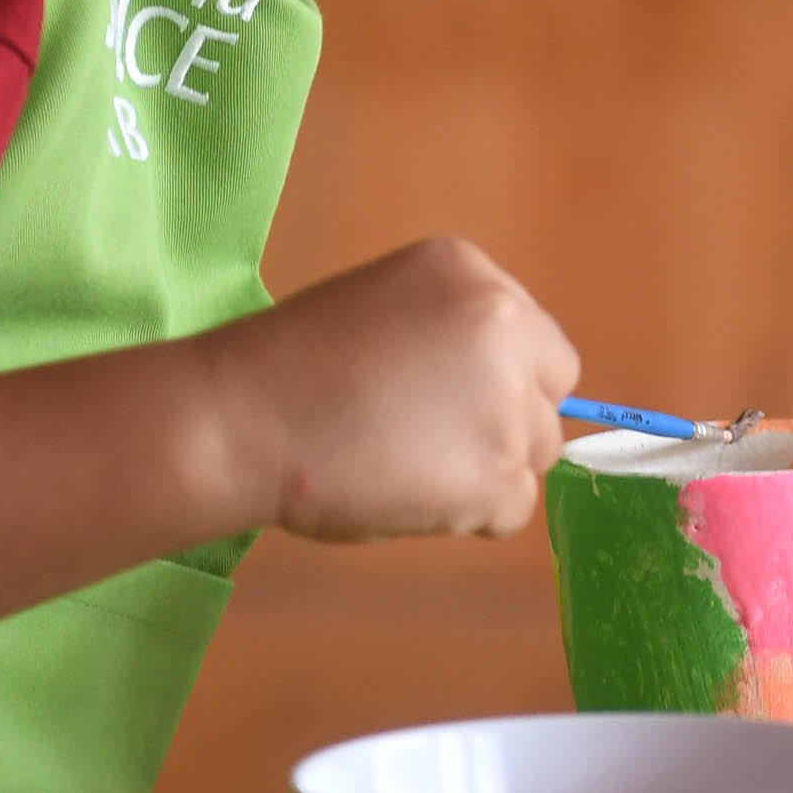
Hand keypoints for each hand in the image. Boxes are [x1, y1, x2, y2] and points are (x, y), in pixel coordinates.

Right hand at [192, 237, 578, 543]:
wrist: (244, 419)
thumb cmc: (292, 367)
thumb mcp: (386, 308)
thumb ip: (449, 335)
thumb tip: (498, 390)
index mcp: (471, 275)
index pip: (537, 343)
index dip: (498, 381)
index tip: (445, 403)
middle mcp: (503, 325)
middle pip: (547, 398)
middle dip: (505, 426)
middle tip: (428, 443)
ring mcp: (506, 400)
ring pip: (536, 454)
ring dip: (486, 472)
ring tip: (408, 468)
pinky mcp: (497, 472)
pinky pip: (516, 508)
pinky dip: (472, 517)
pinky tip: (411, 496)